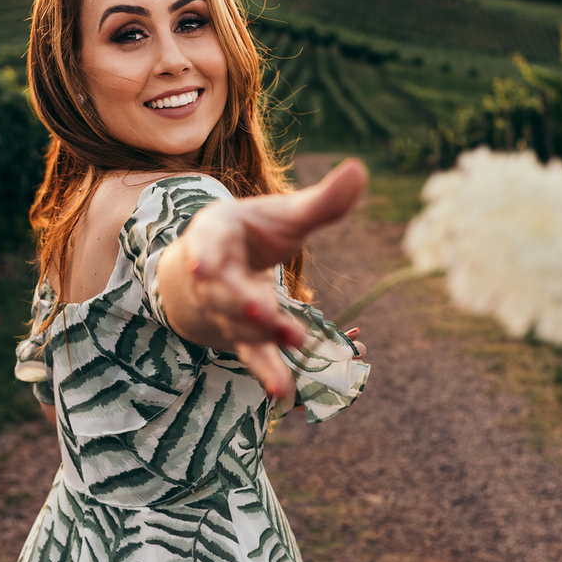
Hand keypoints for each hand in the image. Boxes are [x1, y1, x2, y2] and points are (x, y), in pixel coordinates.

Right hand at [158, 159, 368, 398]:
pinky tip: (280, 391)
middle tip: (263, 311)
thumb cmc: (251, 234)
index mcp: (215, 237)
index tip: (201, 267)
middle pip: (225, 295)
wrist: (216, 267)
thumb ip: (320, 201)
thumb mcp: (280, 214)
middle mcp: (213, 279)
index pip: (207, 247)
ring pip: (239, 327)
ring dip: (263, 338)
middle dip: (244, 304)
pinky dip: (267, 372)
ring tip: (293, 346)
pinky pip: (253, 355)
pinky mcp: (241, 336)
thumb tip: (360, 170)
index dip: (204, 258)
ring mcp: (225, 311)